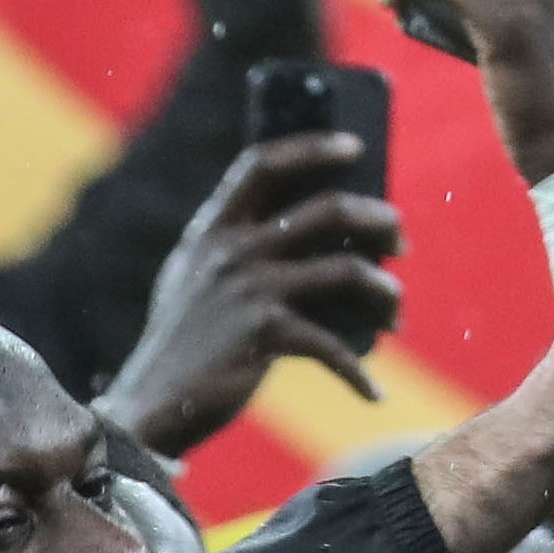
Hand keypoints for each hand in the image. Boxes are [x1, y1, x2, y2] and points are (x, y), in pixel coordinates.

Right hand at [98, 132, 406, 449]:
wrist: (153, 406)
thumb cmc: (187, 342)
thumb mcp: (195, 278)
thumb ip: (236, 246)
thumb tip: (317, 227)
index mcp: (212, 229)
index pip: (262, 163)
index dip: (311, 147)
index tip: (353, 146)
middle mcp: (232, 250)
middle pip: (328, 209)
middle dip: (378, 220)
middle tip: (400, 241)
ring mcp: (249, 289)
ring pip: (347, 270)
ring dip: (385, 293)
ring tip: (395, 313)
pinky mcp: (264, 334)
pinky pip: (334, 345)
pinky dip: (359, 373)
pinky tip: (373, 391)